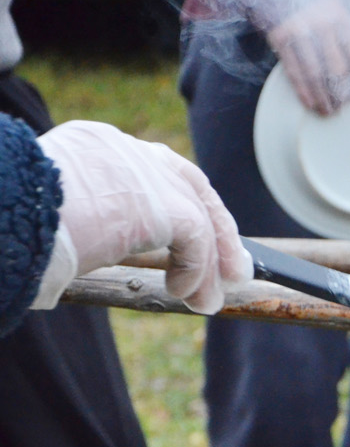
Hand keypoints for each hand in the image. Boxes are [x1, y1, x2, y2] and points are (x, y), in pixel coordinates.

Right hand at [32, 121, 251, 314]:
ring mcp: (144, 173)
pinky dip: (196, 270)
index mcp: (93, 146)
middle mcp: (122, 150)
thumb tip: (108, 249)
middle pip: (188, 184)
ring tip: (208, 300)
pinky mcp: (162, 205)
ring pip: (196, 216)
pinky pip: (196, 241)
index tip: (197, 234)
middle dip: (215, 229)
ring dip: (208, 263)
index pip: (155, 169)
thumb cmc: (11, 227)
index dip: (182, 201)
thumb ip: (98, 222)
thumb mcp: (55, 214)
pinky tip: (182, 293)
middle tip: (231, 269)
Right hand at [266, 0, 349, 115]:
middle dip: (341, 93)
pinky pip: (294, 70)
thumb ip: (341, 32)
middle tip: (342, 107)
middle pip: (338, 69)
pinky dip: (303, 90)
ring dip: (323, 97)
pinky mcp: (279, 37)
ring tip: (327, 111)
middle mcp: (322, 23)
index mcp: (340, 16)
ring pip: (316, 74)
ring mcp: (299, 30)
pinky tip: (309, 103)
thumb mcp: (330, 7)